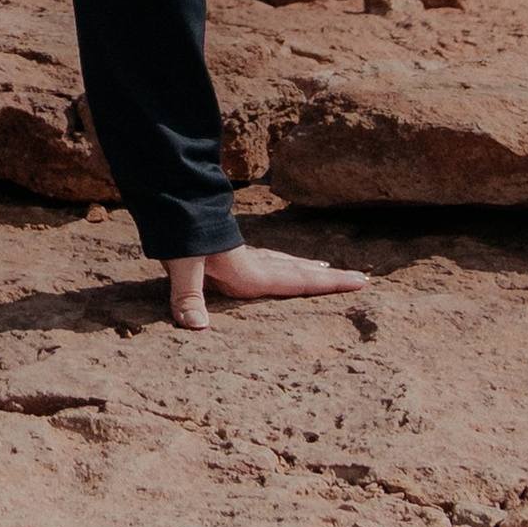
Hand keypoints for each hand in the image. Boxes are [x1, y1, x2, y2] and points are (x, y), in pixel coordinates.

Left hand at [163, 240, 368, 332]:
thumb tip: (197, 327)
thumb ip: (189, 295)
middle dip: (329, 276)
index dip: (330, 284)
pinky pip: (265, 258)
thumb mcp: (182, 265)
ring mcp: (241, 254)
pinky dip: (280, 262)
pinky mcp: (228, 249)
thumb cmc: (177, 233)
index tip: (361, 282)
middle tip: (359, 277)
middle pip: (299, 270)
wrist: (166, 199)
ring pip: (283, 262)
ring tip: (325, 267)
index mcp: (249, 271)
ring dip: (306, 267)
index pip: (298, 281)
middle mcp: (252, 263)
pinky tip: (276, 261)